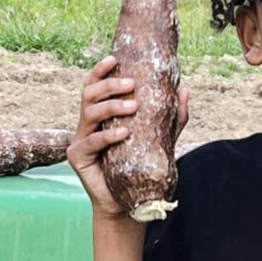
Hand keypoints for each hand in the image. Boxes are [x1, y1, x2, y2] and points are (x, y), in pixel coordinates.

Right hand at [67, 54, 188, 217]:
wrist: (126, 203)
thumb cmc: (139, 167)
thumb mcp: (160, 139)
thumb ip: (171, 117)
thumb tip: (184, 91)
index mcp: (101, 114)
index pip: (95, 85)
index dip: (101, 70)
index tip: (114, 58)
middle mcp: (87, 123)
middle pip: (90, 94)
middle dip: (110, 85)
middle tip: (132, 85)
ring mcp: (80, 139)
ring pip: (89, 112)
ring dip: (111, 106)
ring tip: (132, 107)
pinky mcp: (77, 157)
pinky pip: (91, 141)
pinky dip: (107, 135)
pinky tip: (123, 133)